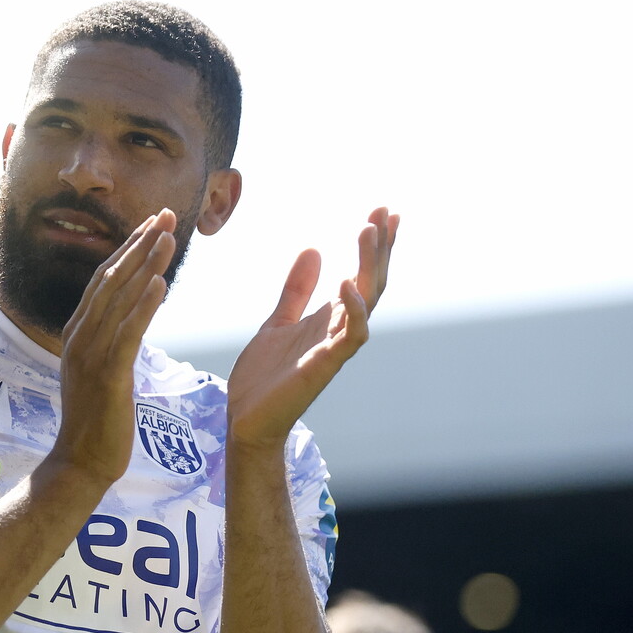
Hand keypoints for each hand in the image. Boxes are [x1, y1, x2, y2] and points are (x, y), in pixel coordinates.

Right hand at [49, 209, 177, 484]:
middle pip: (111, 279)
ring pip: (119, 298)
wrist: (78, 464)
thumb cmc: (95, 422)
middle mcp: (79, 337)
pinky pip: (127, 333)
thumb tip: (126, 318)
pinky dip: (144, 305)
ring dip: (145, 264)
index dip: (129, 248)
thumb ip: (108, 342)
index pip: (104, 280)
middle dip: (140, 244)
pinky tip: (162, 283)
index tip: (153, 223)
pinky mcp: (107, 376)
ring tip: (168, 237)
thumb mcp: (98, 372)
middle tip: (166, 214)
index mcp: (77, 333)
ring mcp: (89, 355)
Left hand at [226, 207, 397, 447]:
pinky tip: (346, 283)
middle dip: (379, 248)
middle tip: (384, 212)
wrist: (247, 419)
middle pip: (371, 282)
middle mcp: (337, 330)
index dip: (373, 247)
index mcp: (328, 319)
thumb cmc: (263, 378)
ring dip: (370, 266)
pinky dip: (352, 310)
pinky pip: (350, 336)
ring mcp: (333, 347)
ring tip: (369, 230)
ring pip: (365, 301)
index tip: (383, 213)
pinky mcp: (324, 366)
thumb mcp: (277, 321)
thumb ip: (296, 290)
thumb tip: (313, 251)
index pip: (360, 275)